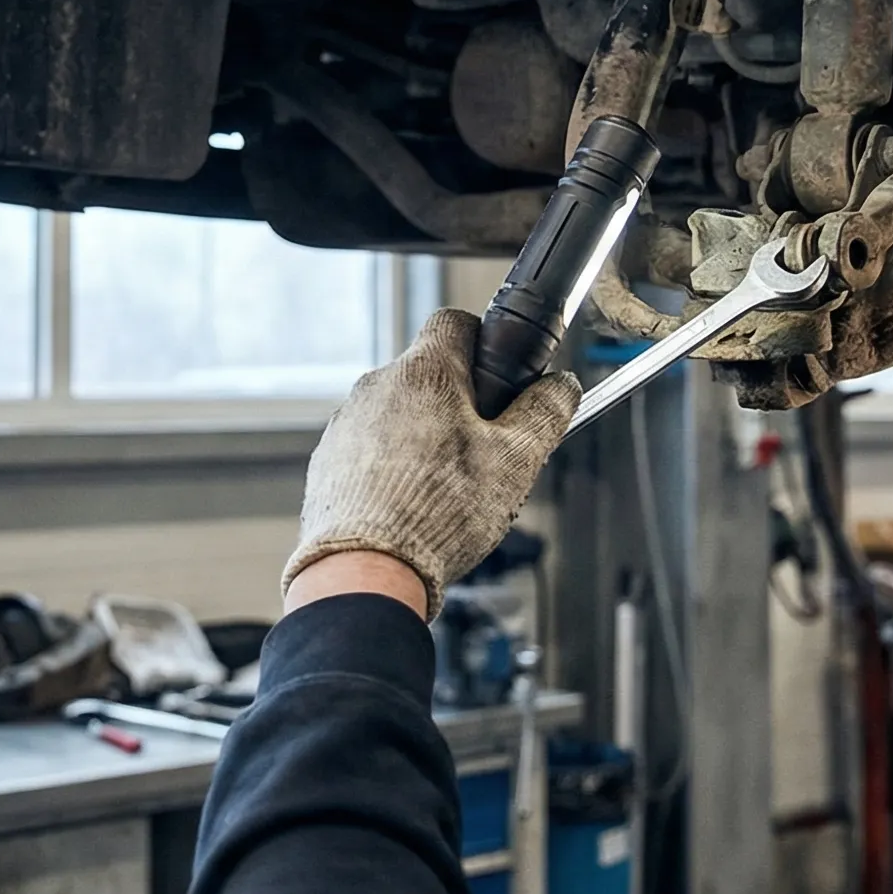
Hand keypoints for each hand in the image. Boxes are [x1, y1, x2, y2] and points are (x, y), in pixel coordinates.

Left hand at [283, 309, 578, 620]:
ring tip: (449, 491)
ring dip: (426, 439)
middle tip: (487, 450)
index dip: (487, 343)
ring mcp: (347, 425)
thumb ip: (544, 414)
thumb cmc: (436, 515)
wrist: (364, 571)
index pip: (457, 322)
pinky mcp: (330, 463)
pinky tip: (414, 507)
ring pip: (400, 415)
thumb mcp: (515, 461)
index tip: (503, 375)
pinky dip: (394, 469)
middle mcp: (377, 388)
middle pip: (429, 375)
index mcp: (424, 373)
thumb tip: (562, 387)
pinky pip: (371, 450)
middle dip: (461, 404)